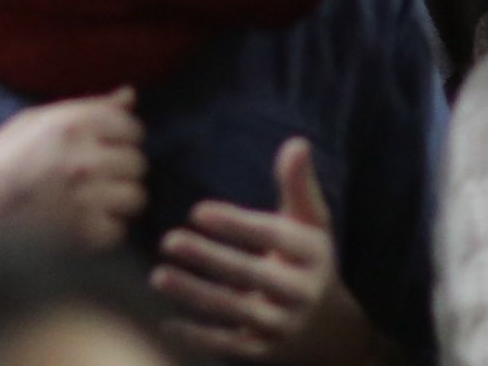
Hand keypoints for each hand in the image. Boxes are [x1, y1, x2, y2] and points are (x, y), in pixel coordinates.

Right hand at [0, 87, 146, 311]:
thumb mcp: (33, 124)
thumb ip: (87, 108)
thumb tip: (131, 95)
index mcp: (72, 124)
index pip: (133, 127)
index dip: (120, 140)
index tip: (100, 152)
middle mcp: (83, 158)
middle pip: (138, 162)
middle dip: (121, 172)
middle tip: (92, 183)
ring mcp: (85, 198)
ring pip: (136, 196)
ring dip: (119, 203)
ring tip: (92, 206)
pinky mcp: (81, 236)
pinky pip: (119, 230)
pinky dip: (105, 232)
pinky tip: (82, 228)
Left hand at [153, 137, 344, 362]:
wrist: (330, 329)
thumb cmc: (308, 259)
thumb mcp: (311, 222)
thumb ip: (298, 184)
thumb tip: (295, 142)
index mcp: (312, 252)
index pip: (271, 235)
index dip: (235, 223)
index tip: (197, 211)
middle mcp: (300, 290)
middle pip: (249, 273)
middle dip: (208, 257)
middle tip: (168, 240)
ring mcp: (282, 324)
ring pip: (233, 310)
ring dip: (193, 294)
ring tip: (158, 275)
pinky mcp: (264, 351)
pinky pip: (228, 344)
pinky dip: (197, 336)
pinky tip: (165, 321)